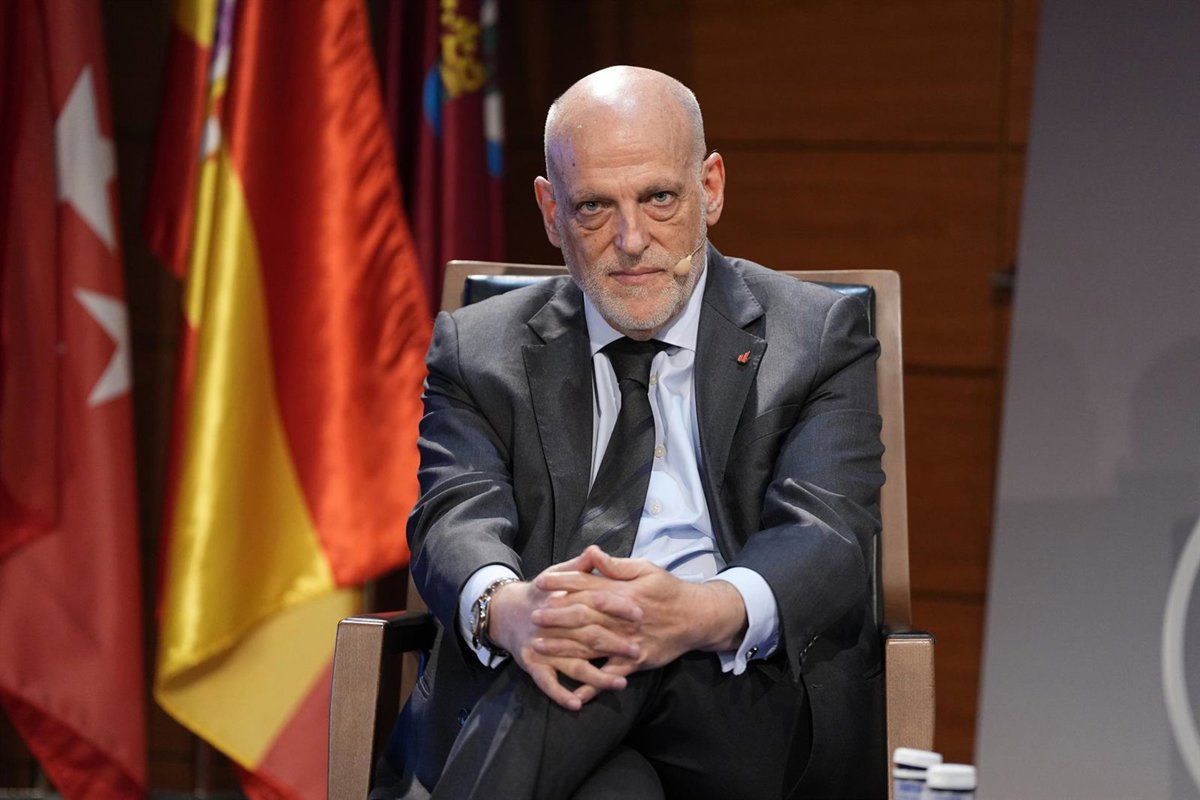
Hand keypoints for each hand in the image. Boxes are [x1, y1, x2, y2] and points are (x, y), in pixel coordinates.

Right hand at [487, 549, 643, 709]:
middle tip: (637, 651)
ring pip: (573, 664)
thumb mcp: (557, 574)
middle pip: (588, 635)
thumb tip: (595, 551)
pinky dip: (561, 694)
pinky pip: (547, 682)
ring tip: (620, 684)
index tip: (639, 613)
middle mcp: (554, 624)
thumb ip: (579, 567)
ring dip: (597, 677)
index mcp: (563, 599)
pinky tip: (578, 704)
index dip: (617, 606)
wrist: (506, 612)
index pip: (594, 600)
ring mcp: (543, 647)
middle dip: (614, 644)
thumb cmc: (541, 593)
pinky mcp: (532, 664)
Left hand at [533, 546, 747, 702]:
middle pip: (583, 616)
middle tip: (532, 616)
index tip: (540, 582)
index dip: (562, 584)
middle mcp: (621, 617)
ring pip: (590, 645)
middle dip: (556, 617)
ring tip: (539, 647)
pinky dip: (593, 685)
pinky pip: (610, 674)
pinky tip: (573, 692)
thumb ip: (616, 565)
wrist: (696, 618)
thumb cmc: (668, 590)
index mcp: (622, 592)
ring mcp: (627, 641)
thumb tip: (591, 552)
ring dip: (563, 647)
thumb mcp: (646, 569)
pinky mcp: (634, 662)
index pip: (586, 585)